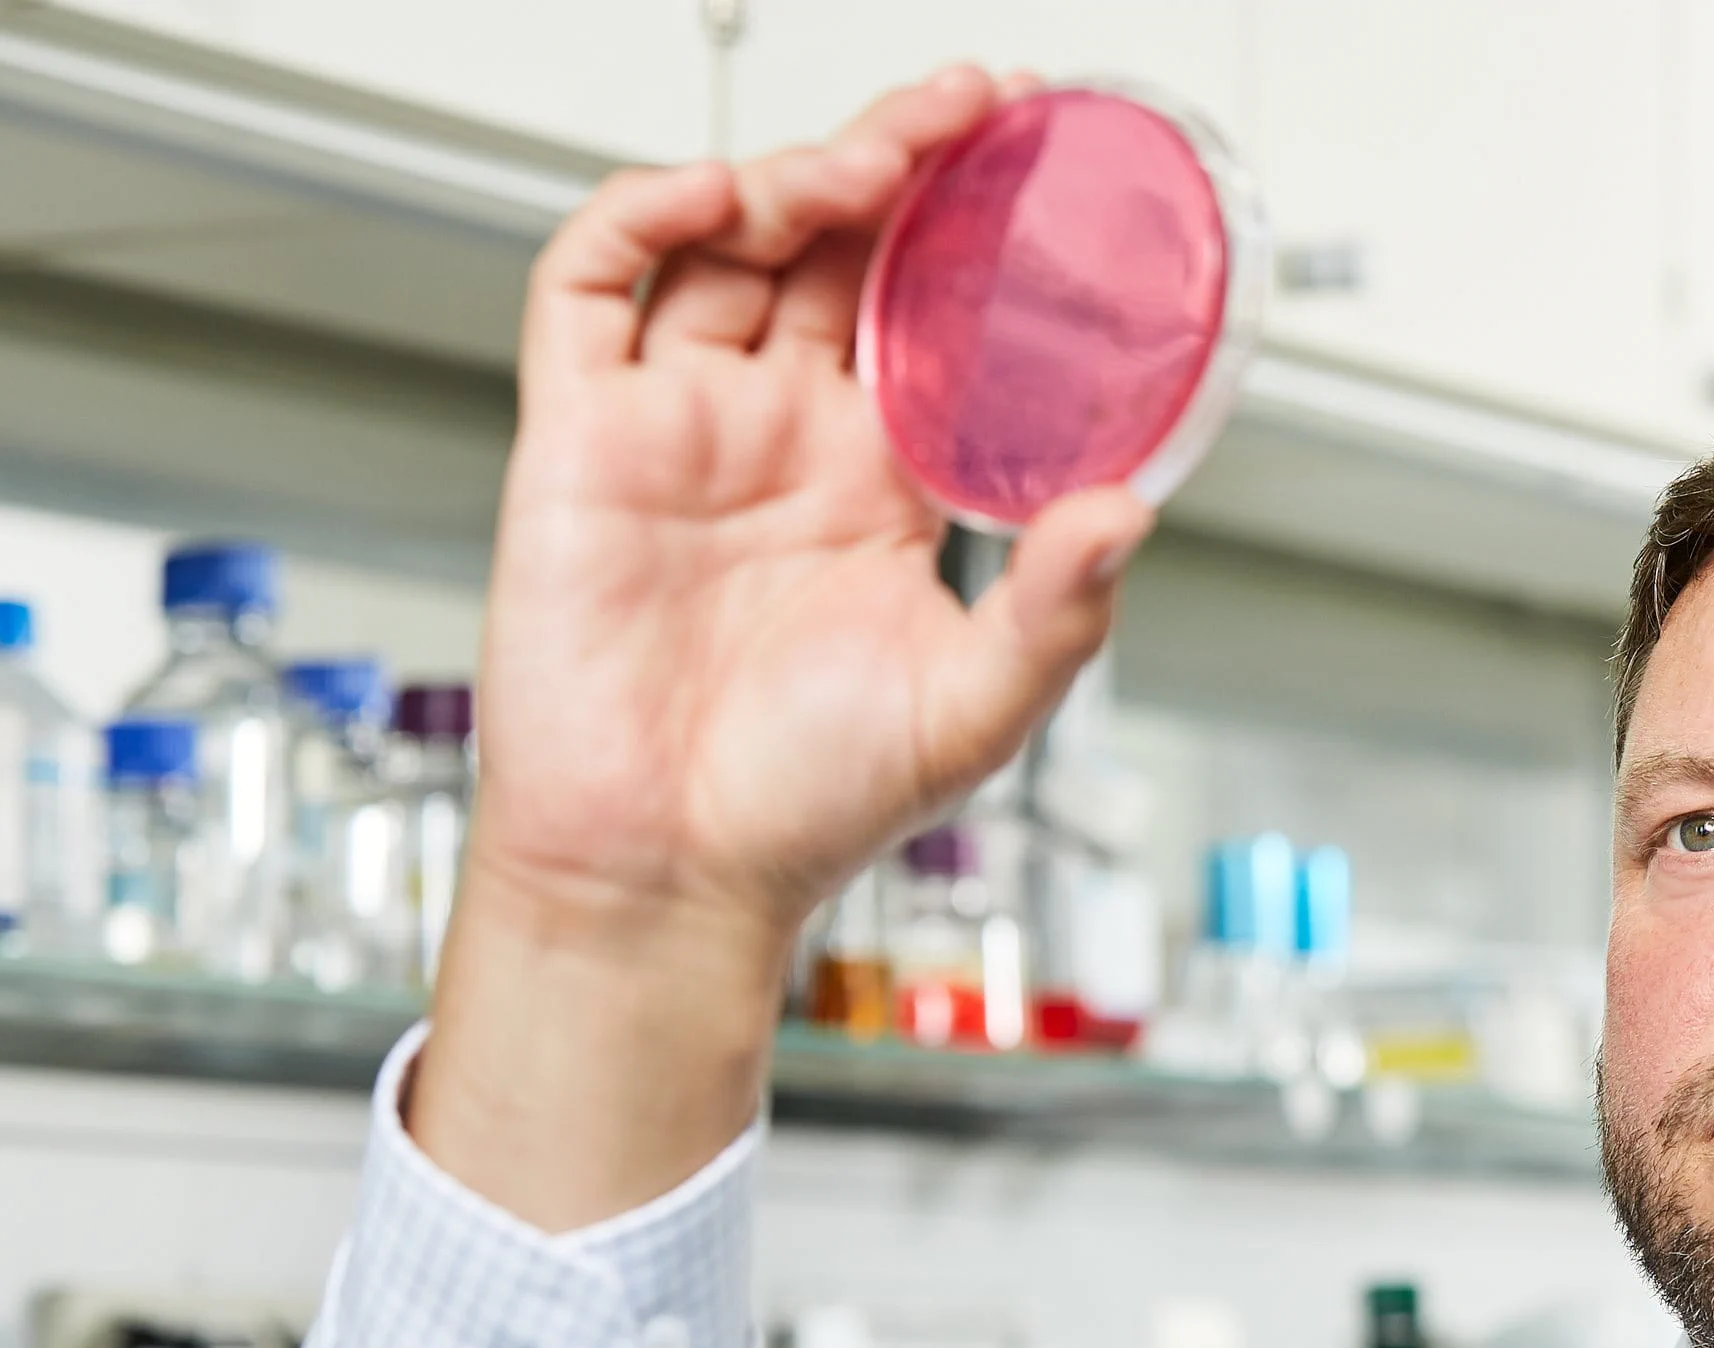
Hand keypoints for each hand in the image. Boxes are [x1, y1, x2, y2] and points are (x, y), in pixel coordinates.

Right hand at [414, 69, 1154, 1227]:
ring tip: (874, 162)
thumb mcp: (974, 708)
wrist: (666, 877)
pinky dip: (644, 218)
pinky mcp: (582, 436)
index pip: (928, 314)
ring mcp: (681, 425)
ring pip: (730, 245)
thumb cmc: (802, 810)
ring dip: (799, 179)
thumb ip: (1057, 609)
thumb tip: (1131, 510)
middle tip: (972, 105)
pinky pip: (594, 288)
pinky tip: (716, 197)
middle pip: (837, 249)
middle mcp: (781, 437)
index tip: (1032, 158)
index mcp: (877, 482)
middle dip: (899, 161)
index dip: (968, 230)